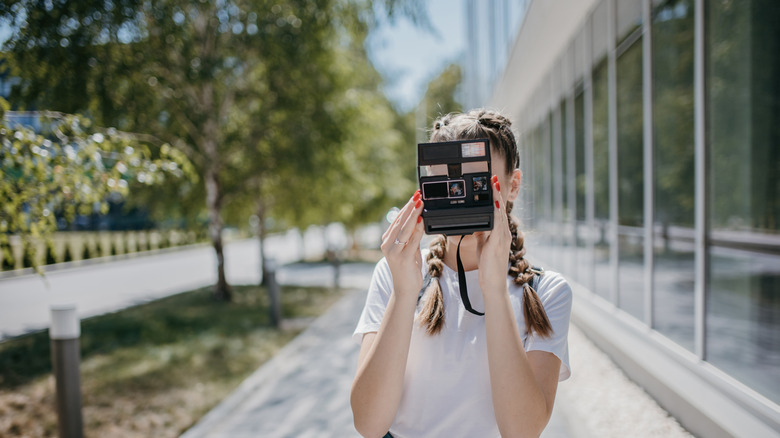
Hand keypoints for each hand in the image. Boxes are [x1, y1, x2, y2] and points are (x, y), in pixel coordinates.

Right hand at [380, 190, 424, 296]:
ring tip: (420, 204)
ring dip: (414, 215)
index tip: (414, 197)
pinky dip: (417, 230)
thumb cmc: (408, 268)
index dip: (406, 208)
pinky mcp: (402, 258)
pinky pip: (411, 240)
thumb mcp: (409, 248)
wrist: (405, 289)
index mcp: (387, 241)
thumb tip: (418, 219)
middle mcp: (387, 245)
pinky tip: (422, 221)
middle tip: (418, 196)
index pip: (397, 220)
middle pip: (400, 222)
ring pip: (405, 229)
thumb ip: (411, 235)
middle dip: (410, 208)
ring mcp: (394, 252)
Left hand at [475, 176, 511, 293]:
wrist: (492, 282)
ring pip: (500, 214)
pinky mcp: (498, 243)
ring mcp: (502, 238)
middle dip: (497, 193)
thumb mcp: (482, 244)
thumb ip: (481, 233)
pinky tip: (493, 204)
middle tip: (493, 178)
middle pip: (501, 208)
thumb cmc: (488, 265)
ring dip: (497, 199)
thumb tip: (476, 223)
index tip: (491, 183)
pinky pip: (497, 225)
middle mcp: (503, 233)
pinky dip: (495, 213)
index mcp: (499, 232)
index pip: (498, 210)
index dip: (495, 197)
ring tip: (493, 185)